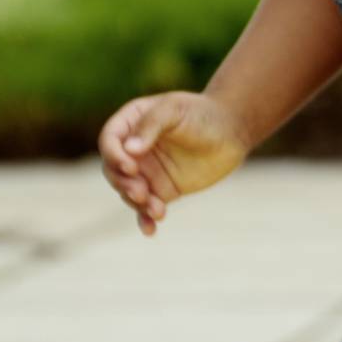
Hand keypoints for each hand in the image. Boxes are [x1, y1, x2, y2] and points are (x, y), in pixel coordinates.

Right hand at [97, 90, 249, 236]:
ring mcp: (146, 171)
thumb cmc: (203, 113)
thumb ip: (150, 126)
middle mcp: (133, 149)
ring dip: (138, 203)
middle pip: (113, 170)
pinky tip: (150, 230)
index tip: (132, 167)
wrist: (231, 132)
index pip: (109, 141)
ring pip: (128, 192)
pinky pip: (145, 208)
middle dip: (124, 184)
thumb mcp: (175, 110)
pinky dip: (145, 219)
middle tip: (142, 193)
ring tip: (158, 210)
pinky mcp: (161, 190)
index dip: (114, 156)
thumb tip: (129, 149)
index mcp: (130, 123)